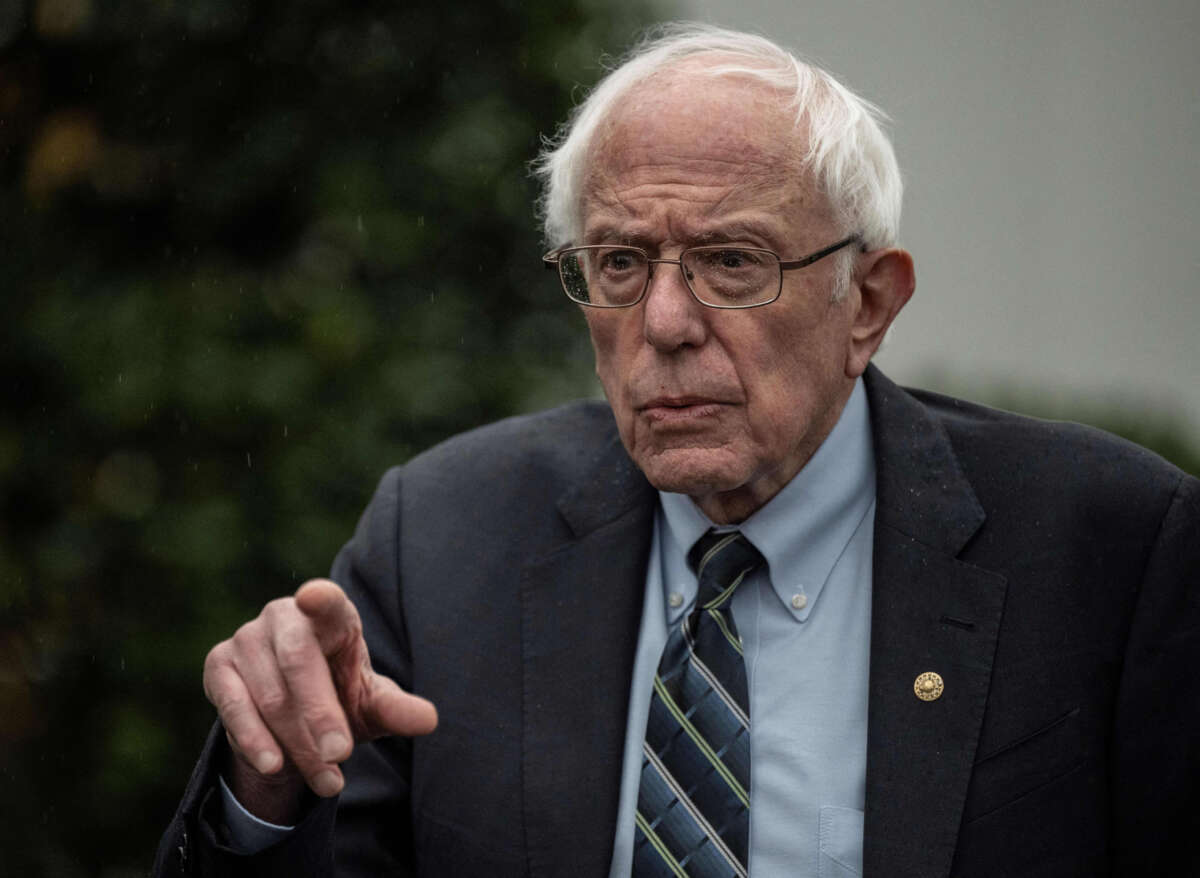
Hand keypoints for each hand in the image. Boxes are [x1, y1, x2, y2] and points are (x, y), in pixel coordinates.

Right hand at [203, 579, 437, 822]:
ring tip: (328, 781)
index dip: (320, 598)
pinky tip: (275, 765)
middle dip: (320, 713)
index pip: (327, 601)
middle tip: (340, 753)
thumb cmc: (342, 697)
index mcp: (331, 614)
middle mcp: (285, 615)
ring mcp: (247, 637)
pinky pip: (234, 706)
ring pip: (271, 696)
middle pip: (299, 661)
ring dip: (298, 744)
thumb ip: (397, 709)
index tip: (313, 597)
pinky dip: (254, 740)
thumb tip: (429, 720)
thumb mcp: (372, 705)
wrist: (293, 717)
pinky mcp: (219, 664)